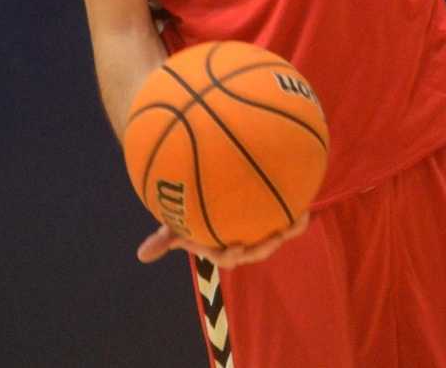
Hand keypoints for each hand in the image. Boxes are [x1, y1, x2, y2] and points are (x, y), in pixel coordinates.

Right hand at [136, 211, 309, 268]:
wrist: (211, 189)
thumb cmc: (193, 208)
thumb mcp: (175, 221)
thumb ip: (164, 237)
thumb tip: (141, 256)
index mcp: (220, 245)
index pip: (226, 256)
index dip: (230, 255)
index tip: (234, 247)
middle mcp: (242, 240)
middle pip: (255, 249)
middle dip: (263, 246)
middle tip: (272, 237)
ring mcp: (259, 228)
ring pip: (274, 235)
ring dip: (288, 231)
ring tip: (298, 221)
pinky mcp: (273, 216)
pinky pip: (287, 216)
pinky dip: (296, 214)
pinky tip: (305, 203)